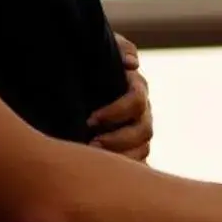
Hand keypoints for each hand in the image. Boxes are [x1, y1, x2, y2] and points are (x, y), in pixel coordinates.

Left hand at [87, 33, 153, 160]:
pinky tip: (105, 174)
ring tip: (93, 158)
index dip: (115, 112)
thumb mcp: (98, 51)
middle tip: (91, 145)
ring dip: (120, 157)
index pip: (136, 102)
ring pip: (142, 150)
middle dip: (117, 140)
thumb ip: (117, 48)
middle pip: (143, 131)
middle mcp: (142, 111)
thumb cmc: (86, 66)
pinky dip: (124, 170)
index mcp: (135, 88)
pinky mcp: (132, 150)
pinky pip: (138, 165)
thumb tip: (132, 63)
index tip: (90, 119)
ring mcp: (139, 132)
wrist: (78, 87)